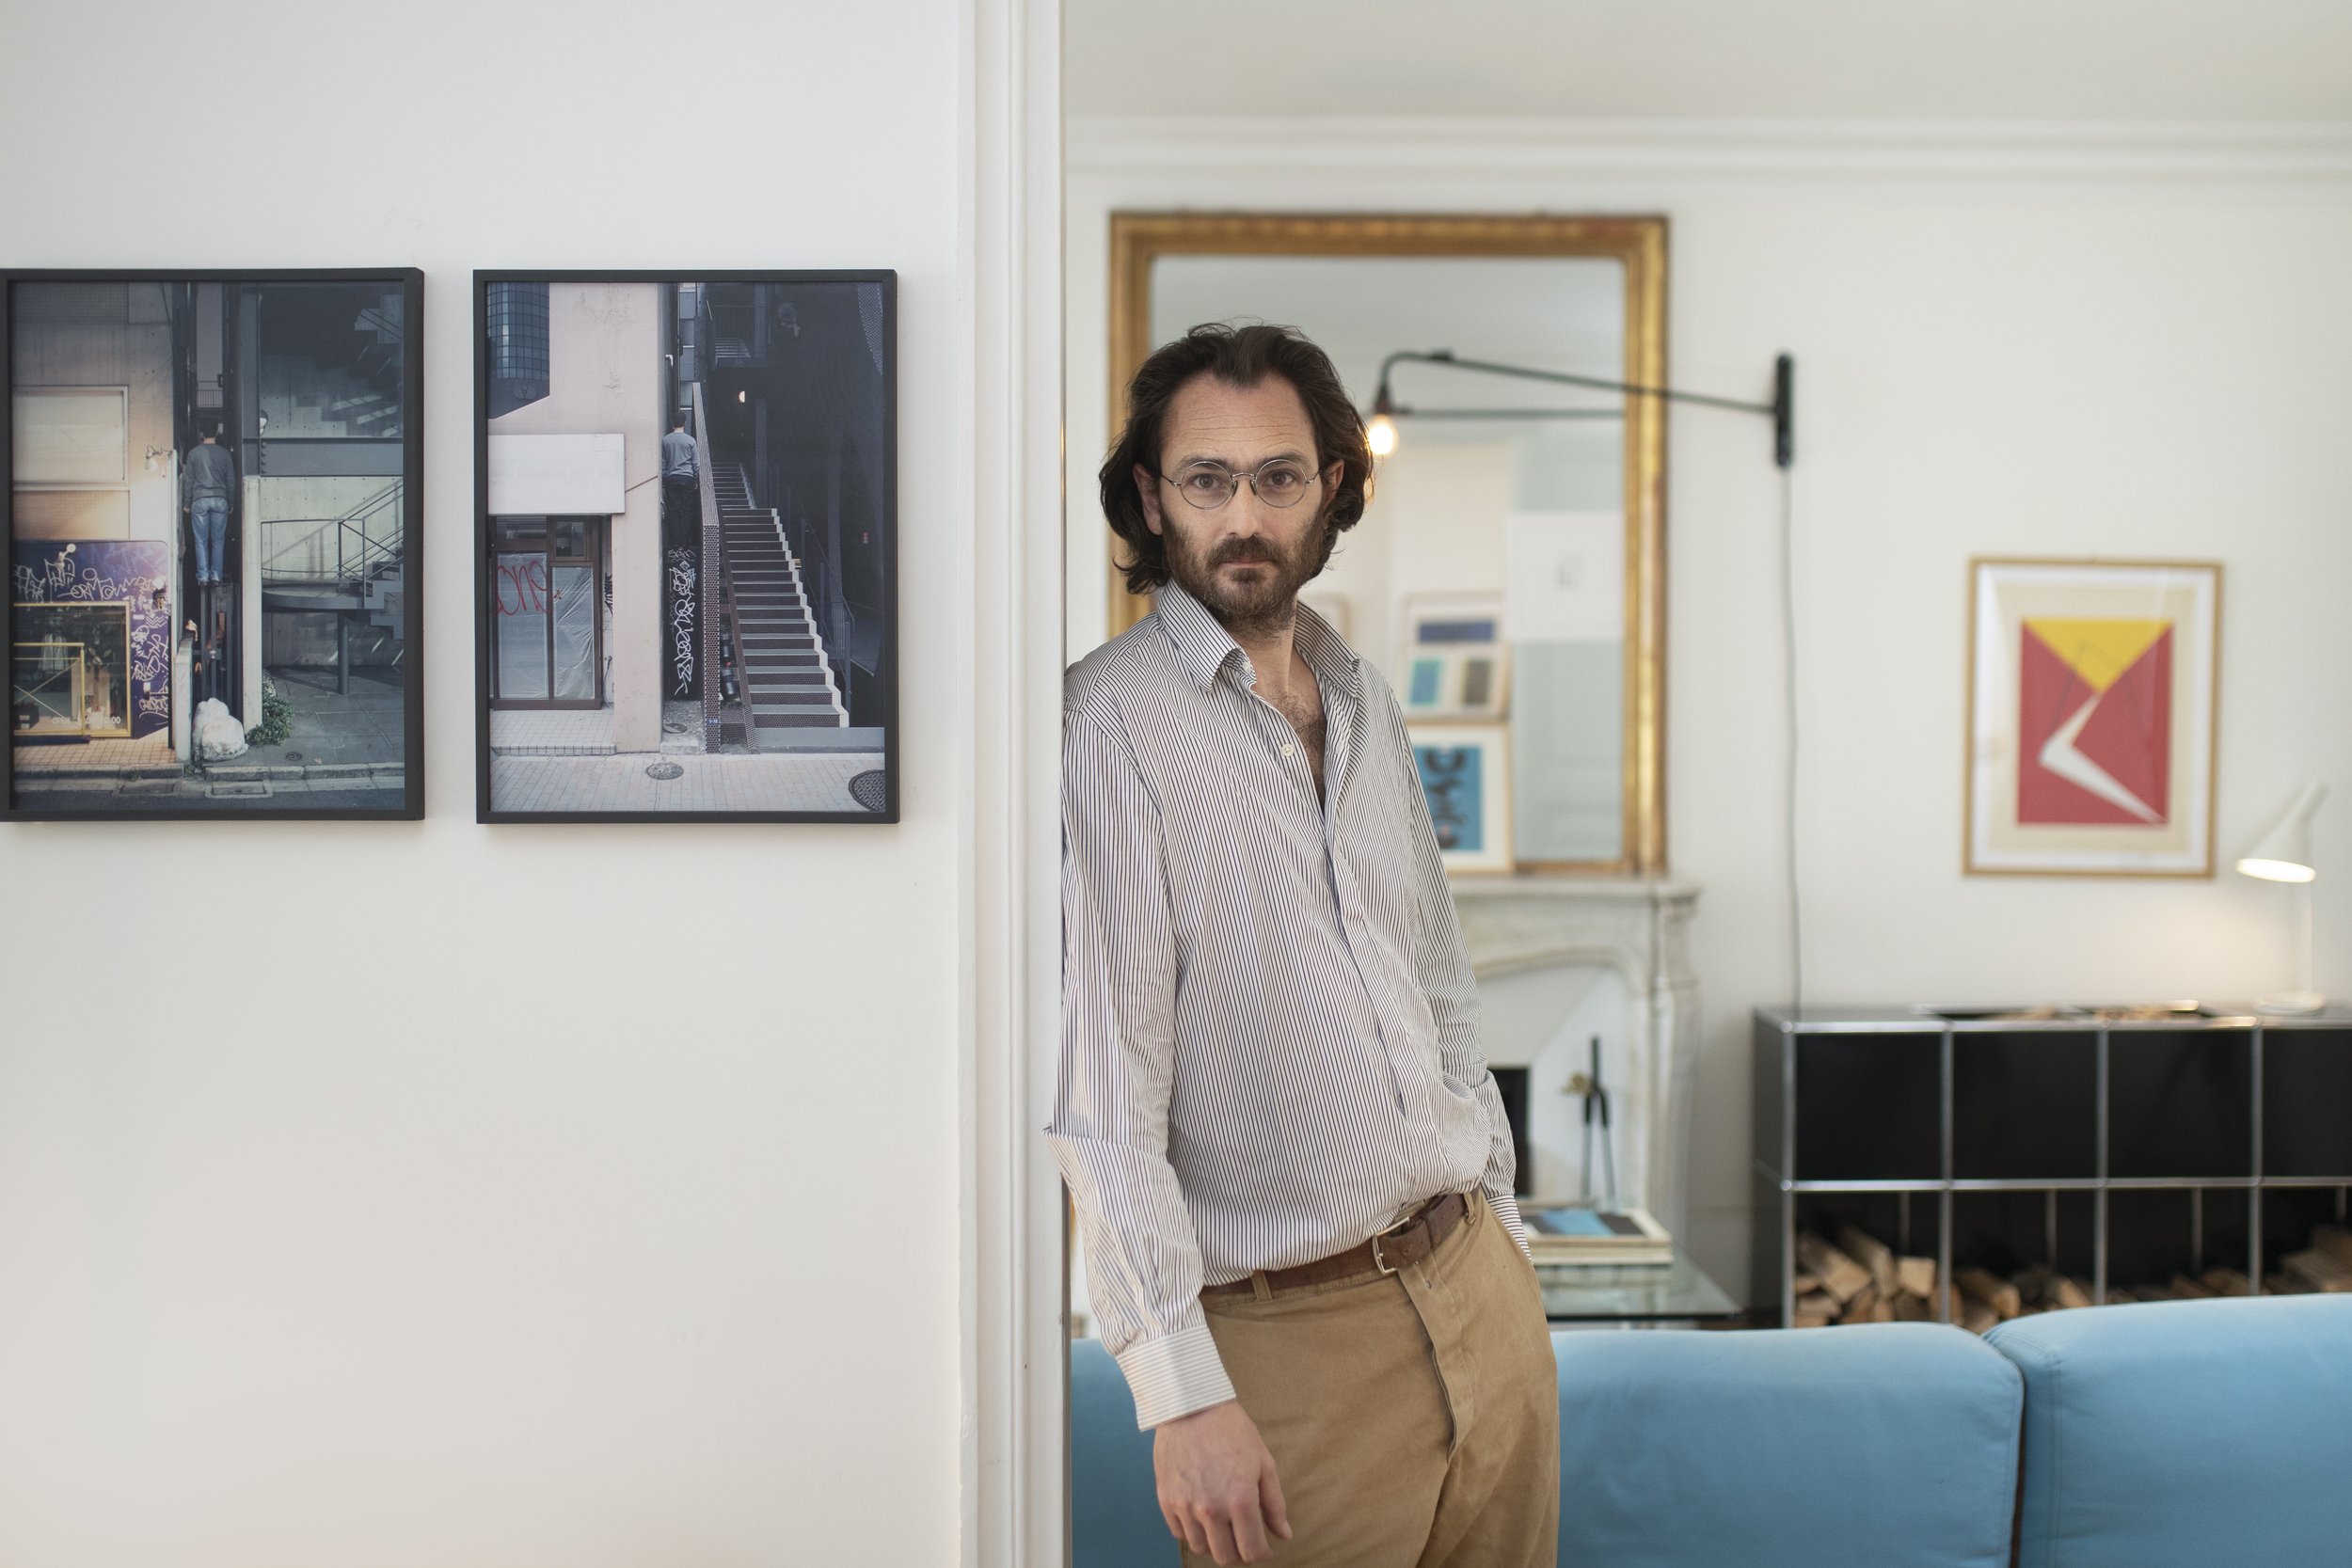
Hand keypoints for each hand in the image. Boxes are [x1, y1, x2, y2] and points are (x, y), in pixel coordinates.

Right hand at [1153, 1399, 1291, 1563]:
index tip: (1263, 1548)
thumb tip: (1284, 1535)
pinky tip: (1200, 1514)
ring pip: (1200, 1548)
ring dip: (1214, 1543)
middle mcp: (1211, 1509)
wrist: (1190, 1406)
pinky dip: (1191, 1530)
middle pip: (1225, 1557)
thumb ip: (1274, 1504)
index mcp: (1240, 1500)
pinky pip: (1178, 1533)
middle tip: (1242, 1537)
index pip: (1252, 1550)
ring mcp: (1185, 1506)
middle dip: (1239, 1553)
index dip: (1261, 1554)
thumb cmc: (1232, 1430)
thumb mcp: (1264, 1462)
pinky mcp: (1166, 1499)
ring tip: (1221, 1525)